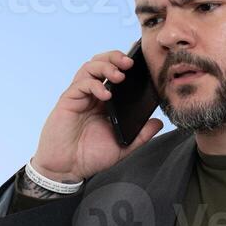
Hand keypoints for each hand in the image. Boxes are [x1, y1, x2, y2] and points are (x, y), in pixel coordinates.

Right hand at [29, 49, 164, 183]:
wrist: (66, 169)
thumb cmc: (90, 157)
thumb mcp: (123, 147)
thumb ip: (140, 135)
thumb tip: (159, 122)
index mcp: (106, 101)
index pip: (115, 72)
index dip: (126, 64)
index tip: (142, 63)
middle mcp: (92, 94)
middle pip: (102, 62)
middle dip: (116, 57)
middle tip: (130, 63)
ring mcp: (79, 96)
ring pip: (90, 67)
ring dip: (106, 65)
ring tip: (120, 75)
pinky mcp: (68, 101)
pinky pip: (81, 84)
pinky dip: (94, 84)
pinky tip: (106, 95)